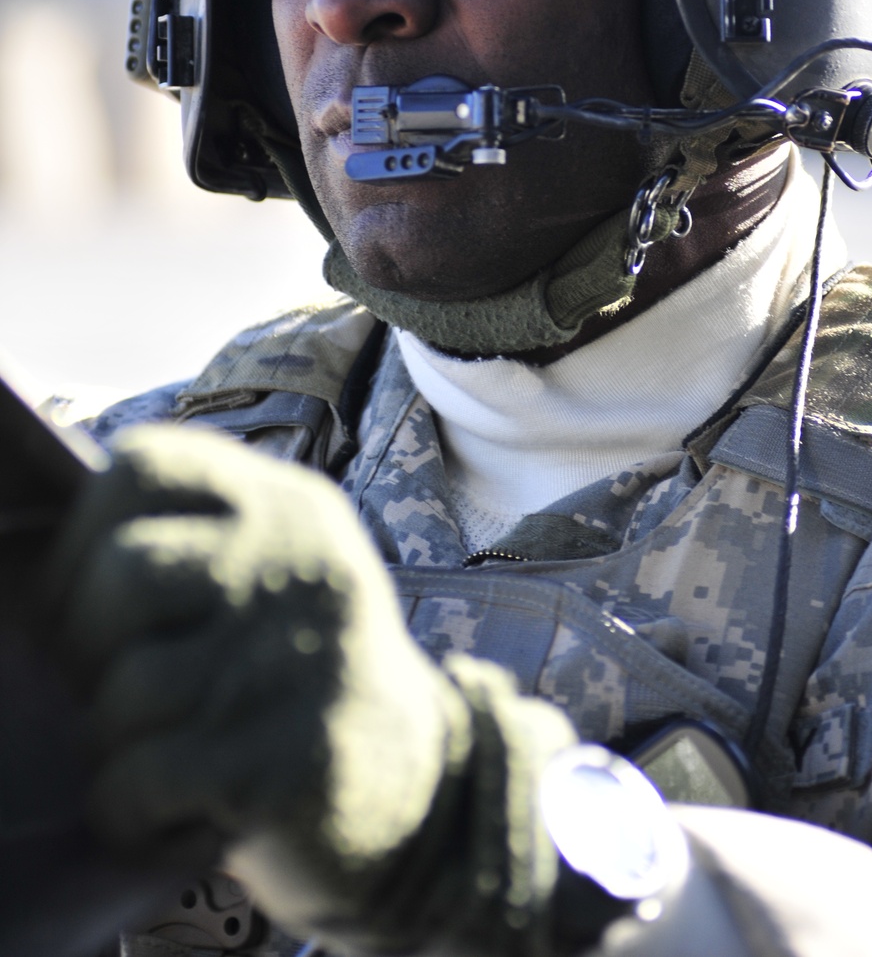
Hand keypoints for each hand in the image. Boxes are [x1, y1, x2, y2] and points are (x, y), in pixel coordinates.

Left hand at [44, 421, 472, 936]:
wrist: (425, 795)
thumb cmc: (309, 678)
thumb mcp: (280, 572)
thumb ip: (196, 539)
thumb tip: (48, 558)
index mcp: (290, 506)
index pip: (144, 462)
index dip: (83, 531)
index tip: (88, 592)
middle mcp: (300, 565)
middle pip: (122, 572)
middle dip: (88, 644)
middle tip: (118, 685)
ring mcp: (297, 661)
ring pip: (124, 687)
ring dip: (118, 740)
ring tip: (168, 752)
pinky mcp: (283, 761)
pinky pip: (136, 779)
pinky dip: (130, 809)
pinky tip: (178, 808)